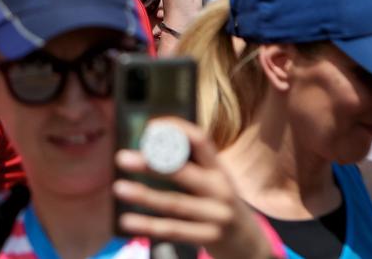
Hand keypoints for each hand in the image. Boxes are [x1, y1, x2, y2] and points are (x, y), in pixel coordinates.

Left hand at [113, 119, 273, 252]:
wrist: (251, 245)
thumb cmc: (222, 206)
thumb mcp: (215, 183)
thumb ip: (191, 167)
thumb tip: (149, 149)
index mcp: (219, 170)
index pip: (201, 141)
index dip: (176, 130)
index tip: (151, 126)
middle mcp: (220, 190)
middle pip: (183, 172)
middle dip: (152, 163)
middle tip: (122, 158)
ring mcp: (216, 216)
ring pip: (175, 204)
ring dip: (144, 196)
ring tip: (119, 188)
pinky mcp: (210, 238)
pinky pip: (174, 231)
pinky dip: (149, 226)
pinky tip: (127, 221)